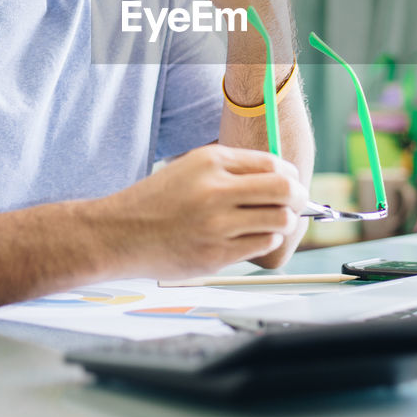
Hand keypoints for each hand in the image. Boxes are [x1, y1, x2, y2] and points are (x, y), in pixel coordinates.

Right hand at [95, 143, 308, 278]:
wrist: (118, 234)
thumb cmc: (158, 201)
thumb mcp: (191, 167)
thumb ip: (233, 169)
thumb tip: (282, 177)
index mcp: (210, 161)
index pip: (273, 163)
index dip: (290, 175)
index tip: (290, 183)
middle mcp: (215, 190)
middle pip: (284, 189)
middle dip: (299, 197)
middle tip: (297, 204)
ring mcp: (216, 225)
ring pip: (279, 220)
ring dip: (284, 222)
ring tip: (273, 223)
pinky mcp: (215, 255)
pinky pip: (262, 244)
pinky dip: (266, 241)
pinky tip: (253, 238)